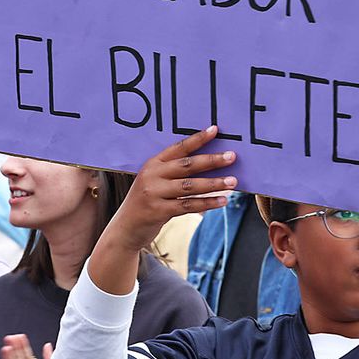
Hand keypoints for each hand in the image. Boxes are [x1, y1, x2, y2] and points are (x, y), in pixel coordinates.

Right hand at [107, 126, 236, 252]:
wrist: (125, 229)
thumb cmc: (146, 202)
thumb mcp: (154, 182)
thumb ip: (173, 173)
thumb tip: (209, 164)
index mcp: (153, 164)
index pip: (178, 148)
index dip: (197, 139)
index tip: (215, 130)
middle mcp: (152, 176)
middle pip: (187, 165)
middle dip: (211, 160)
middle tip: (232, 156)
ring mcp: (154, 193)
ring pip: (190, 186)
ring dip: (214, 183)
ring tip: (232, 181)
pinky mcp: (158, 211)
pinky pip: (188, 205)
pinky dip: (207, 203)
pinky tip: (222, 201)